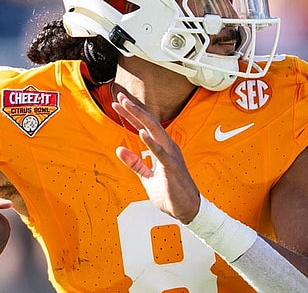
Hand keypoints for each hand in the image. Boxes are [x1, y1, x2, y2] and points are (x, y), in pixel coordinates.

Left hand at [112, 92, 200, 223]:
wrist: (188, 210)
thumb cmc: (171, 194)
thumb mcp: (147, 178)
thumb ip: (135, 164)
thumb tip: (119, 149)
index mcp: (163, 149)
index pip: (145, 127)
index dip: (132, 115)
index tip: (119, 104)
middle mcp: (168, 147)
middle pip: (149, 123)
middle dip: (134, 109)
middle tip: (119, 97)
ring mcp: (171, 156)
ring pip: (155, 131)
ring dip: (140, 117)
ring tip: (127, 106)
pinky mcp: (172, 167)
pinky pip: (161, 153)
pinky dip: (151, 142)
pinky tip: (141, 132)